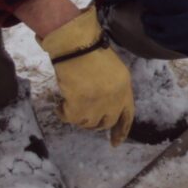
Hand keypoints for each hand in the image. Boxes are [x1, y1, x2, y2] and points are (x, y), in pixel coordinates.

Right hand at [38, 5, 133, 145]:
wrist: (75, 44)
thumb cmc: (90, 50)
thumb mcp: (112, 69)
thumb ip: (113, 87)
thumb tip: (105, 105)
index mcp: (125, 88)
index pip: (127, 115)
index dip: (121, 131)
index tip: (115, 143)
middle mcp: (115, 99)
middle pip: (106, 122)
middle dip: (94, 121)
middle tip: (82, 112)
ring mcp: (98, 105)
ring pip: (88, 123)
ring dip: (78, 115)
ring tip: (70, 101)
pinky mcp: (80, 107)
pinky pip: (70, 119)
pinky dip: (63, 113)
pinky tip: (60, 104)